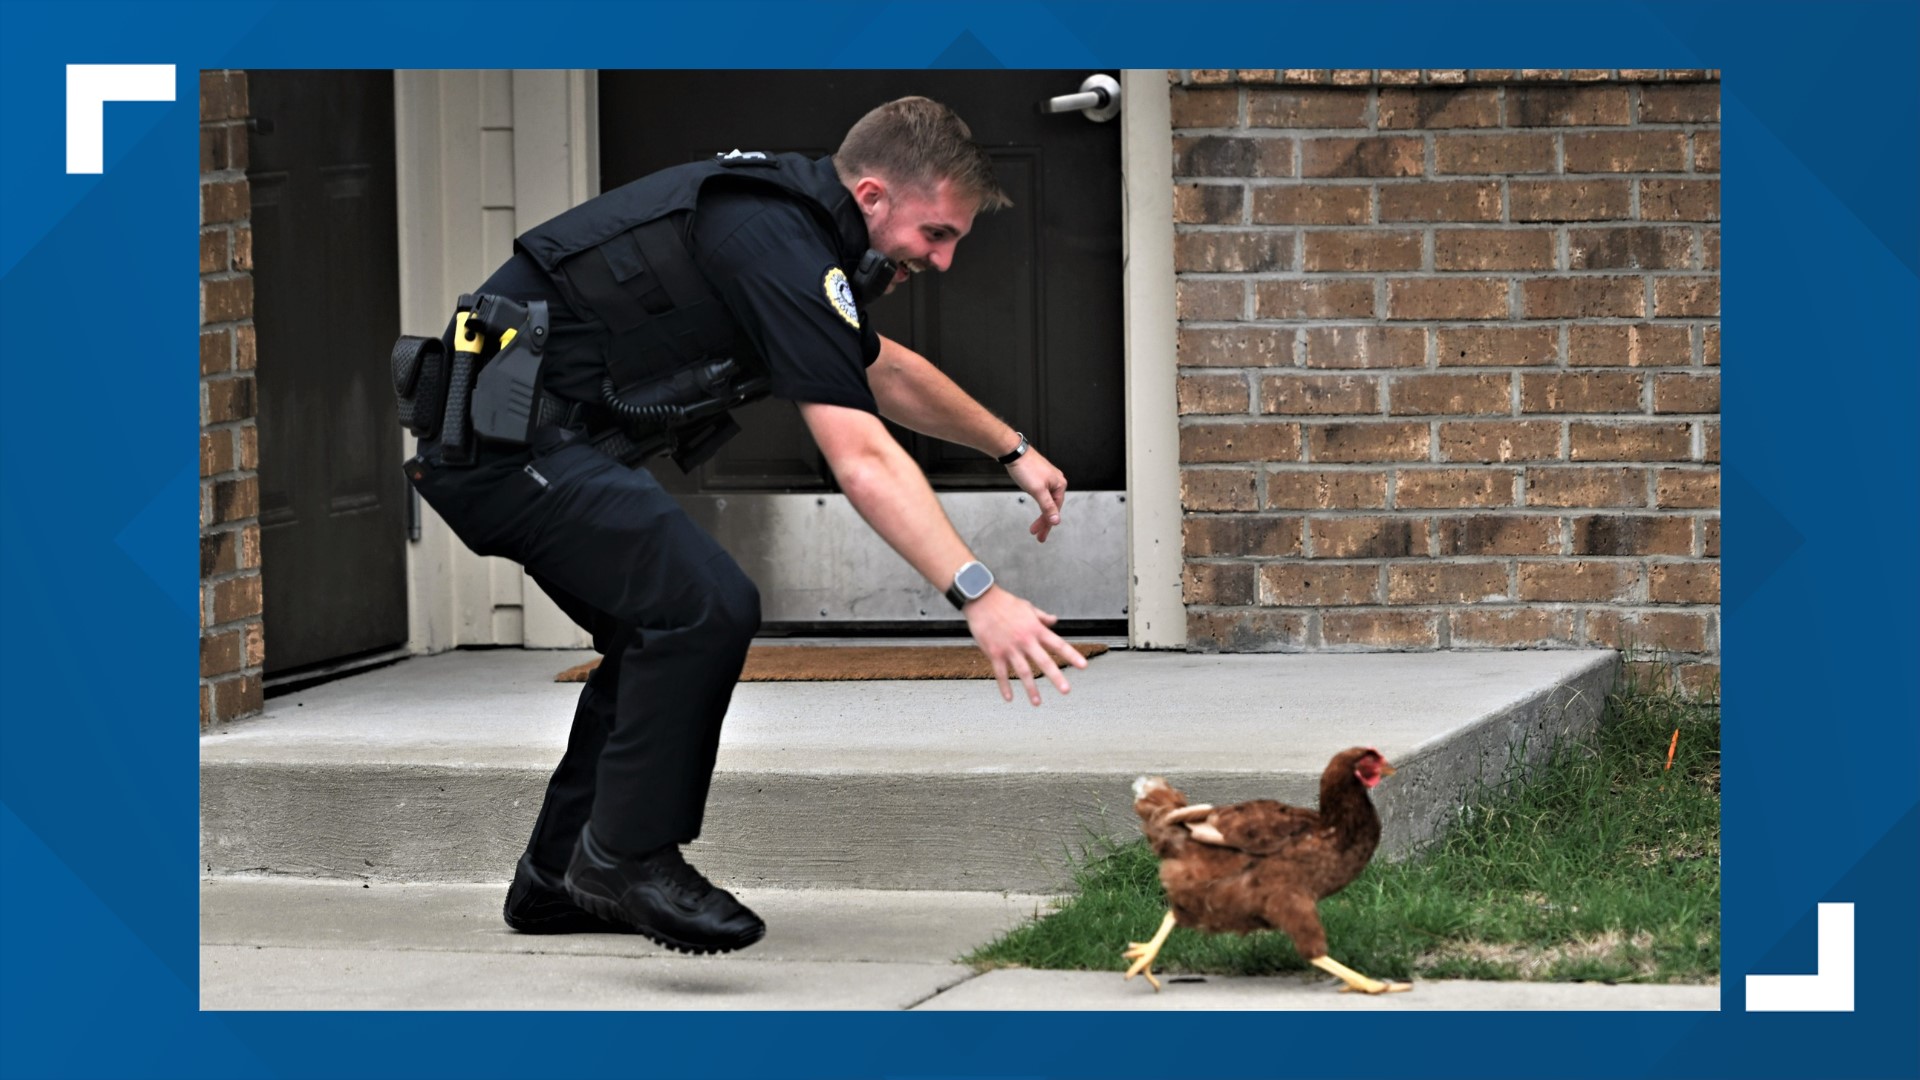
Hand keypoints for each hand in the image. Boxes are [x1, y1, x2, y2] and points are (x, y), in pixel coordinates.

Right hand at [963, 587, 1087, 705]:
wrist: (981, 600)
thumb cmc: (1005, 602)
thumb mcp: (1027, 607)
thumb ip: (1042, 617)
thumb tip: (1054, 620)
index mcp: (1035, 629)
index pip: (1058, 644)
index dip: (1072, 655)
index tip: (1083, 666)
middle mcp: (1025, 640)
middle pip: (1044, 662)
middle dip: (1056, 677)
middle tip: (1066, 690)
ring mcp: (1010, 648)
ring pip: (1023, 672)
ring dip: (1031, 688)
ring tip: (1037, 702)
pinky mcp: (994, 653)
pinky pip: (1001, 673)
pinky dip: (1005, 686)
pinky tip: (1009, 697)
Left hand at [1006, 448, 1067, 542]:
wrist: (1014, 452)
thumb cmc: (1026, 468)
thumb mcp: (1038, 491)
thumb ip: (1047, 506)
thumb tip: (1056, 520)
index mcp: (1059, 485)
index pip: (1055, 510)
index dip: (1046, 524)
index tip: (1040, 535)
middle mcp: (1056, 482)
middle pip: (1052, 507)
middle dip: (1044, 522)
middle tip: (1037, 535)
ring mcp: (1048, 479)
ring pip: (1046, 502)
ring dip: (1041, 515)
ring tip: (1034, 527)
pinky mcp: (1040, 477)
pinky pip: (1043, 495)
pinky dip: (1040, 505)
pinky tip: (1037, 509)